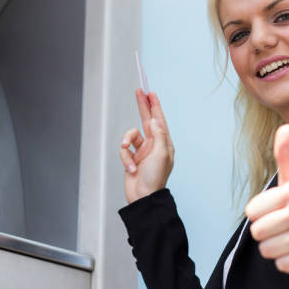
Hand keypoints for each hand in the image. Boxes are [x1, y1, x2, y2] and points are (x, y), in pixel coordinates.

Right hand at [119, 89, 174, 203]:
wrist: (143, 197)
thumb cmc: (155, 178)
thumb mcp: (161, 154)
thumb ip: (158, 134)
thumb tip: (154, 120)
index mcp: (164, 142)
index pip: (159, 119)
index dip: (155, 105)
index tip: (150, 93)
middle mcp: (153, 144)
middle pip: (146, 120)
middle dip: (142, 106)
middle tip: (139, 92)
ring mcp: (142, 151)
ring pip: (130, 136)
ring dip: (126, 142)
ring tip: (127, 153)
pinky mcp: (131, 159)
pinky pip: (124, 151)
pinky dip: (125, 159)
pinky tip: (131, 169)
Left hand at [244, 124, 288, 273]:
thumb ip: (286, 156)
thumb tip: (285, 127)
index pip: (252, 211)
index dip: (260, 215)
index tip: (276, 211)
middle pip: (258, 232)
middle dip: (267, 234)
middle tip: (283, 228)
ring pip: (268, 250)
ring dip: (276, 248)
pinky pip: (283, 265)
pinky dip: (288, 262)